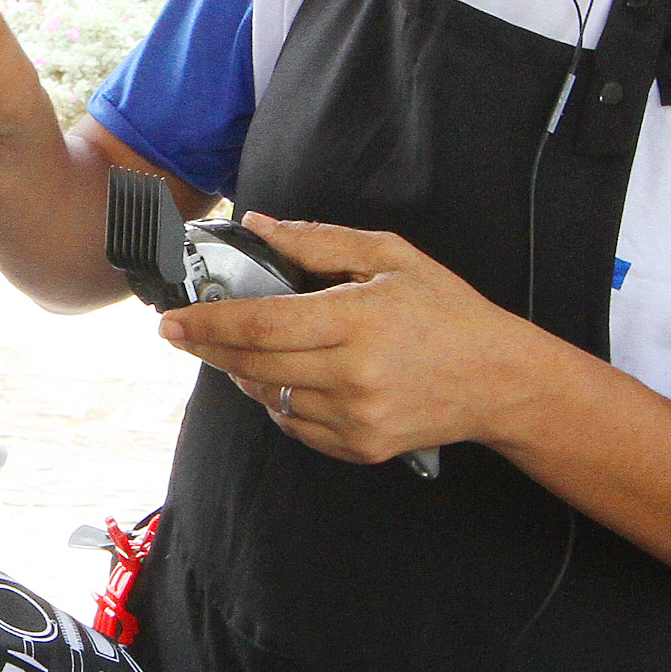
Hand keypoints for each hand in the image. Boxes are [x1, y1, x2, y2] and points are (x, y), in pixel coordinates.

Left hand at [157, 216, 541, 465]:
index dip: (208, 322)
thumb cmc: (447, 312)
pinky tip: (286, 375)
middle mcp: (354, 376)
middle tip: (182, 331)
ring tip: (242, 347)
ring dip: (243, 370)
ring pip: (269, 396)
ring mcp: (356, 418)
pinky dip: (277, 399)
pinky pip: (293, 424)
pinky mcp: (359, 447)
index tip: (171, 319)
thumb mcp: (391, 257)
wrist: (499, 382)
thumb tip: (256, 224)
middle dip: (209, 347)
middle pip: (253, 363)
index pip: (261, 323)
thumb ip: (318, 242)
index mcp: (359, 321)